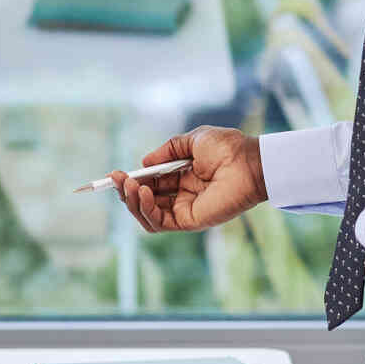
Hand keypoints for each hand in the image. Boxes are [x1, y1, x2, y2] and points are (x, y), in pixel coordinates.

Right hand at [112, 126, 266, 234]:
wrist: (249, 162)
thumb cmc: (227, 147)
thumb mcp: (192, 141)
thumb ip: (167, 150)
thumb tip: (143, 163)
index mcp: (184, 177)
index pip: (151, 184)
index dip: (132, 180)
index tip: (115, 174)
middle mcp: (183, 195)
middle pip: (145, 201)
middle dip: (127, 191)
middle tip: (116, 179)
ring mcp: (185, 209)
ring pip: (148, 214)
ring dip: (132, 201)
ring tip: (128, 185)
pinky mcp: (190, 221)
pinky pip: (160, 222)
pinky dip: (146, 209)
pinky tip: (142, 192)